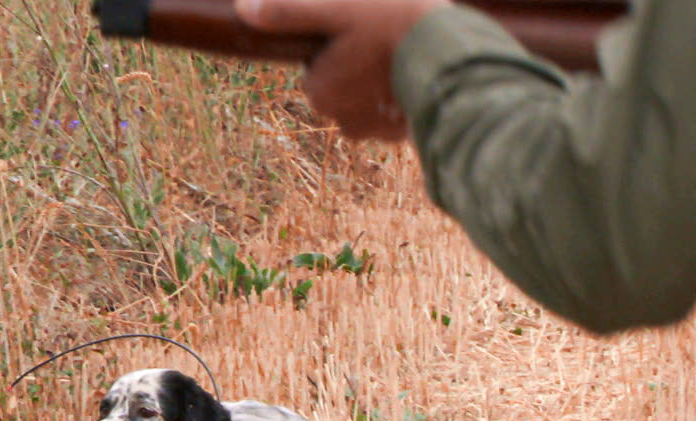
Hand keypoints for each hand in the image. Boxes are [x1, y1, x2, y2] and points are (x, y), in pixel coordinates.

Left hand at [237, 0, 450, 139]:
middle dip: (359, 62)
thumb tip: (242, 9)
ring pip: (370, 96)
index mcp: (319, 91)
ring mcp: (377, 131)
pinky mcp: (406, 133)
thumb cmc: (392, 25)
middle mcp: (343, 121)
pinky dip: (403, 93)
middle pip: (343, 82)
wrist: (453, 61)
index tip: (361, 27)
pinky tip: (419, 71)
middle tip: (384, 36)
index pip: (318, 64)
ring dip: (383, 77)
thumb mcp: (336, 7)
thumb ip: (287, 11)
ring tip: (405, 51)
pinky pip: (396, 109)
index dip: (338, 42)